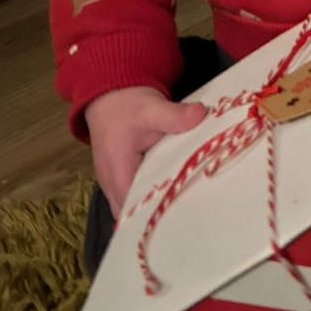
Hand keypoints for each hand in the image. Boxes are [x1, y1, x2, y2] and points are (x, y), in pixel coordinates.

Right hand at [85, 86, 206, 218]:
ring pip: (133, 209)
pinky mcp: (120, 178)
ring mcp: (113, 184)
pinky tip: (172, 191)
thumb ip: (175, 115)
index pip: (137, 209)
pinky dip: (150, 197)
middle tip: (191, 214)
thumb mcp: (152, 108)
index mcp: (118, 174)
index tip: (186, 215)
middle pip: (135, 215)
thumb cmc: (127, 105)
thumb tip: (200, 114)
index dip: (160, 214)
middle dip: (159, 216)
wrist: (110, 94)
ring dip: (154, 207)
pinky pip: (134, 197)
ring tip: (185, 207)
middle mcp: (111, 185)